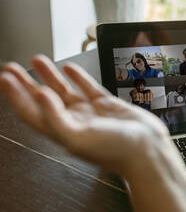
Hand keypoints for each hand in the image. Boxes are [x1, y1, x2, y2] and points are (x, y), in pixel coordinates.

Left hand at [0, 56, 185, 211]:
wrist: (146, 149)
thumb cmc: (116, 151)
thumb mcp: (78, 138)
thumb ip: (54, 118)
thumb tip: (39, 96)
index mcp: (62, 131)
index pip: (31, 112)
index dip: (15, 95)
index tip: (5, 78)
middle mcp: (73, 121)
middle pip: (42, 99)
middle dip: (24, 83)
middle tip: (11, 67)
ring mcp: (89, 112)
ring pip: (63, 89)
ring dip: (48, 75)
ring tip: (36, 60)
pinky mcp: (106, 105)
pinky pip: (88, 87)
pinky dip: (78, 76)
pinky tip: (70, 67)